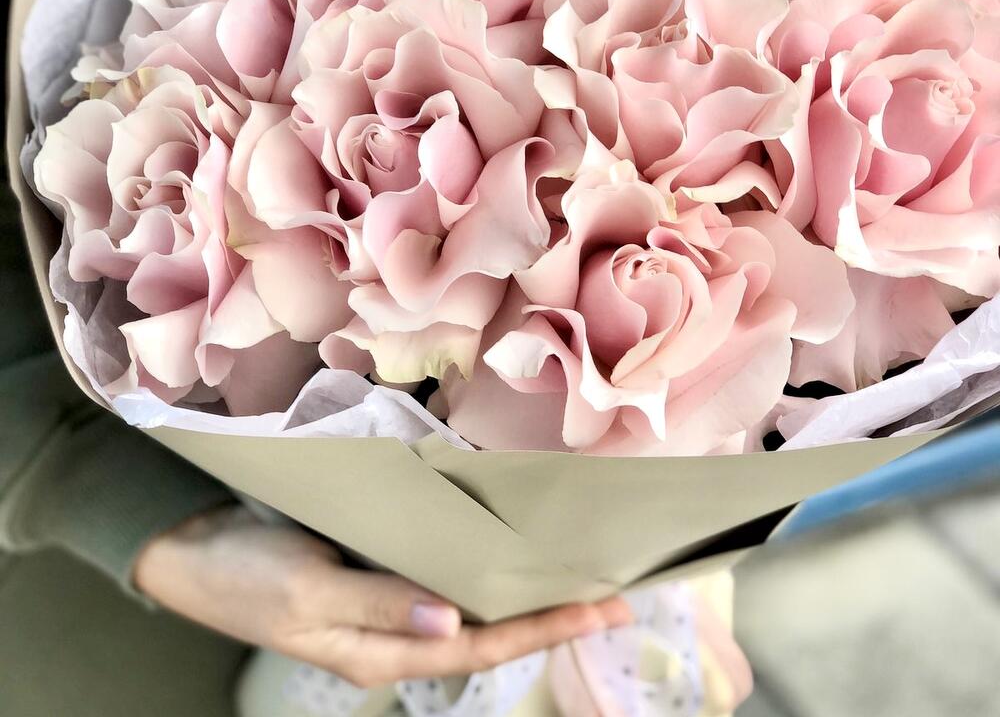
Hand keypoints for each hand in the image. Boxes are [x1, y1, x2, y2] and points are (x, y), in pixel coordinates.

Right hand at [133, 504, 632, 687]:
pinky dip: (477, 565)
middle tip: (612, 597)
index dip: (541, 630)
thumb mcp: (305, 591)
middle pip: (483, 634)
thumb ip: (378, 606)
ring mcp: (379, 603)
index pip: (477, 650)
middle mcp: (388, 634)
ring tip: (571, 577)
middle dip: (548, 617)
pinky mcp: (369, 572)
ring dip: (518, 593)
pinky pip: (437, 575)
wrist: (189, 546)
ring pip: (465, 605)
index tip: (600, 611)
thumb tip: (455, 623)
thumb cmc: (242, 572)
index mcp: (376, 652)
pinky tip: (499, 550)